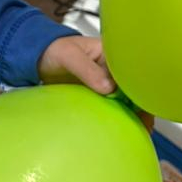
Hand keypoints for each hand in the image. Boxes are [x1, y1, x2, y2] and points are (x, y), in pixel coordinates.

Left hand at [38, 35, 154, 131]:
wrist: (36, 59)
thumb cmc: (53, 49)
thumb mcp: (68, 55)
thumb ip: (86, 69)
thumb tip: (108, 88)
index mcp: (112, 55)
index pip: (133, 73)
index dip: (141, 89)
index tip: (144, 106)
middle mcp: (113, 71)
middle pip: (133, 90)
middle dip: (141, 107)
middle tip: (146, 126)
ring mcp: (106, 85)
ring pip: (125, 101)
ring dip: (131, 115)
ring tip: (139, 132)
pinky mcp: (97, 97)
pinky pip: (110, 108)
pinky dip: (116, 118)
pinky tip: (120, 130)